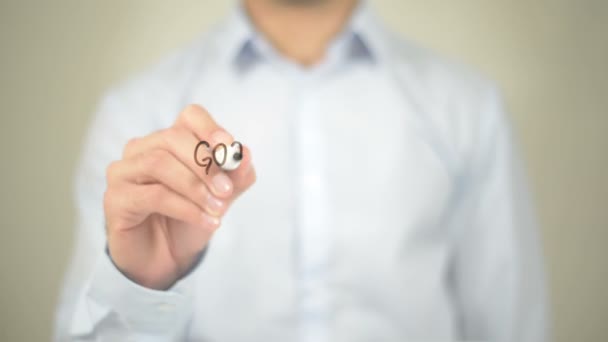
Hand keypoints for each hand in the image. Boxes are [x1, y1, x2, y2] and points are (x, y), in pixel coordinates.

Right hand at [104, 105, 255, 289]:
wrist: (166, 259)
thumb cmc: (190, 219)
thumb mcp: (221, 197)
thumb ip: (235, 176)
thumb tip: (245, 153)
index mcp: (170, 140)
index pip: (190, 116)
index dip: (210, 128)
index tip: (229, 149)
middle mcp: (142, 149)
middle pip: (173, 137)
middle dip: (205, 164)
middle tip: (227, 191)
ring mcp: (123, 171)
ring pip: (159, 163)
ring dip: (195, 187)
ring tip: (218, 209)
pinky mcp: (115, 199)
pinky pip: (152, 195)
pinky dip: (185, 208)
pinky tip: (207, 222)